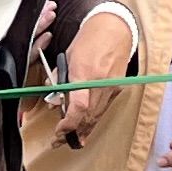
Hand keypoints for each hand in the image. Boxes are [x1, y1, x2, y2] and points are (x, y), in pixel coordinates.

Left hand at [56, 8, 136, 144]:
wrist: (114, 29)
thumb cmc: (88, 40)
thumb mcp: (67, 57)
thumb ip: (59, 80)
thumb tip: (54, 101)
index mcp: (83, 73)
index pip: (78, 107)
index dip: (68, 124)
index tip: (58, 131)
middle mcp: (99, 83)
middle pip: (87, 116)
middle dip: (71, 132)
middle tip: (58, 141)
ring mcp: (111, 86)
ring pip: (96, 116)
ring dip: (83, 130)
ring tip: (72, 141)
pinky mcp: (117, 88)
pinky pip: (104, 109)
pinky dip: (94, 120)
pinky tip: (86, 129)